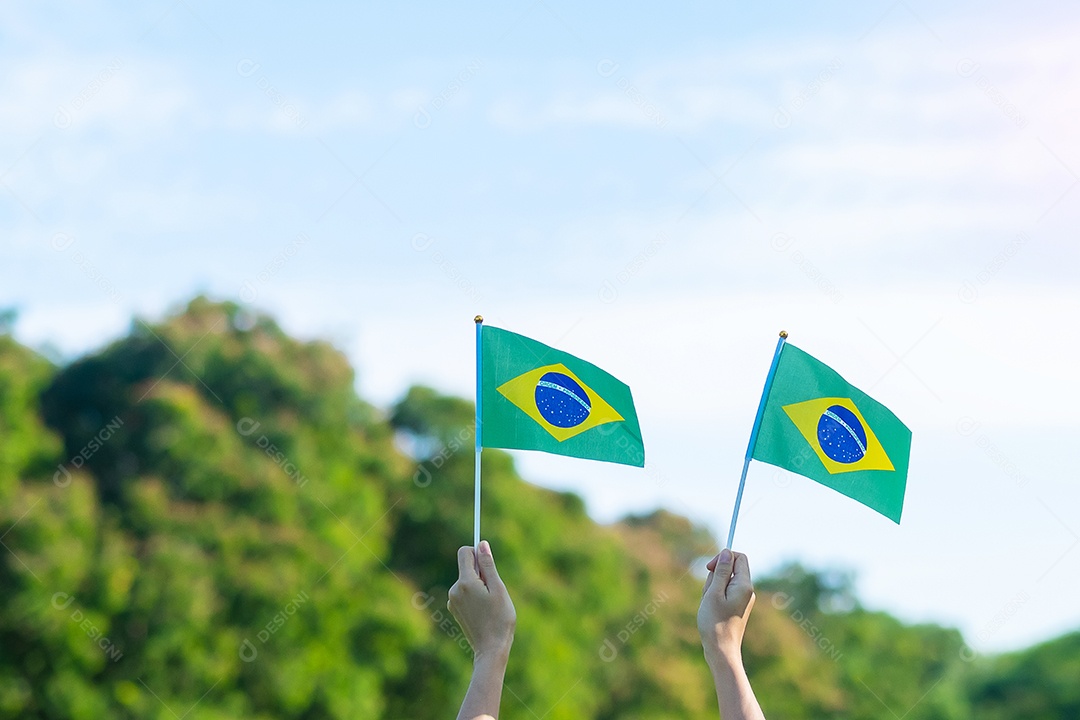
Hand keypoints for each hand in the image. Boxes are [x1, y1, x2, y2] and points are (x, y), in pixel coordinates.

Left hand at [448, 540, 515, 660]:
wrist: (491, 649)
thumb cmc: (499, 619)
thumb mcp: (498, 589)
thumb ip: (488, 566)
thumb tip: (481, 544)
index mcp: (465, 583)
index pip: (465, 552)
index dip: (477, 552)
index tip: (488, 562)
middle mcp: (454, 590)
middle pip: (467, 567)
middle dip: (481, 572)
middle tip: (494, 591)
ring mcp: (452, 600)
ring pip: (467, 581)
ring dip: (479, 585)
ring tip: (490, 604)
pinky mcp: (454, 609)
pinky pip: (464, 592)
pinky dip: (474, 596)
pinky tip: (484, 611)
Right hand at [698, 548, 754, 665]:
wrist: (721, 650)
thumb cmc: (715, 622)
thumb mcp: (714, 592)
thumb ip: (722, 571)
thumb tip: (727, 552)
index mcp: (744, 585)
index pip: (739, 557)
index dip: (723, 557)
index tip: (710, 568)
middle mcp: (747, 590)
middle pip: (731, 568)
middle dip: (715, 575)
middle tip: (709, 593)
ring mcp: (742, 599)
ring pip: (725, 581)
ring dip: (713, 587)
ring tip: (709, 604)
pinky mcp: (737, 606)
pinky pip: (724, 592)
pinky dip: (714, 596)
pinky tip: (710, 609)